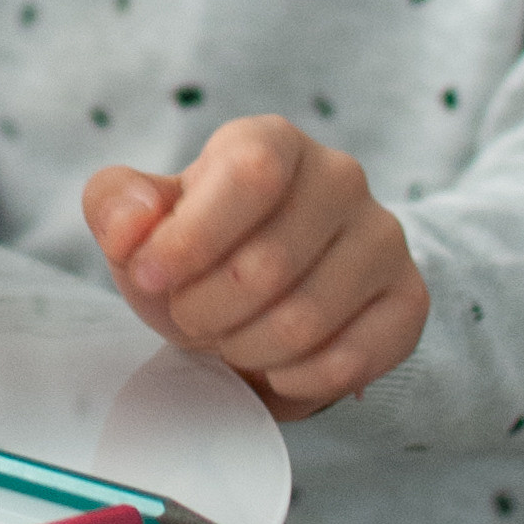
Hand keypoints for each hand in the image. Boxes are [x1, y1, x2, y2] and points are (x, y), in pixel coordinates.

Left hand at [82, 116, 426, 422]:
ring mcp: (383, 237)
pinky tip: (274, 367)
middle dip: (206, 311)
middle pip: (269, 263)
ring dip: (245, 350)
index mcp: (272, 142)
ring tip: (229, 340)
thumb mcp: (138, 224)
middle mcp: (340, 177)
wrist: (259, 297)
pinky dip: (294, 380)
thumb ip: (116, 207)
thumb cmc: (196, 251)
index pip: (252, 175)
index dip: (192, 237)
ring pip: (306, 320)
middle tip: (189, 318)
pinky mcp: (408, 299)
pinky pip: (351, 360)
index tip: (150, 277)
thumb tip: (132, 225)